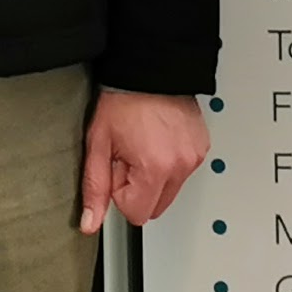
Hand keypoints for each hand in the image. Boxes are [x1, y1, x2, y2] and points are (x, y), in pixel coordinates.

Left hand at [80, 89, 211, 232]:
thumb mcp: (98, 145)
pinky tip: (158, 141)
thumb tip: (90, 223)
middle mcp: (181, 165)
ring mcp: (195, 156)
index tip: (117, 167)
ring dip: (154, 177)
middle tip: (129, 156)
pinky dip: (169, 164)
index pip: (137, 214)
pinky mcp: (202, 147)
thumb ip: (95, 189)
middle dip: (138, 189)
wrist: (150, 69)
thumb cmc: (124, 100)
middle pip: (156, 207)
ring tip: (144, 145)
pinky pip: (183, 172)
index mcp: (155, 168)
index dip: (121, 194)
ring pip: (170, 191)